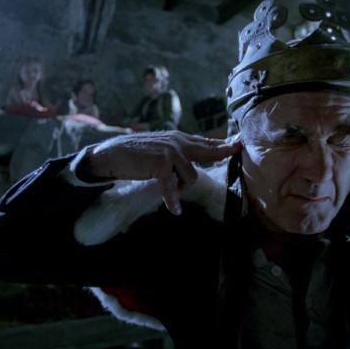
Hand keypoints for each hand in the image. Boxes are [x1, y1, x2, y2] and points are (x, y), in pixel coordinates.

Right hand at [78, 131, 242, 214]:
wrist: (111, 154)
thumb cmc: (134, 154)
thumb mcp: (160, 149)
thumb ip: (177, 153)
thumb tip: (193, 165)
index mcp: (177, 138)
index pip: (204, 142)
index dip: (222, 144)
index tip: (238, 143)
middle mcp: (177, 142)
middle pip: (207, 151)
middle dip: (224, 152)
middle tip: (238, 149)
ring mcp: (170, 152)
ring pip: (191, 176)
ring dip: (182, 189)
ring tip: (172, 195)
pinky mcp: (161, 164)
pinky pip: (172, 187)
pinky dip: (173, 200)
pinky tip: (174, 210)